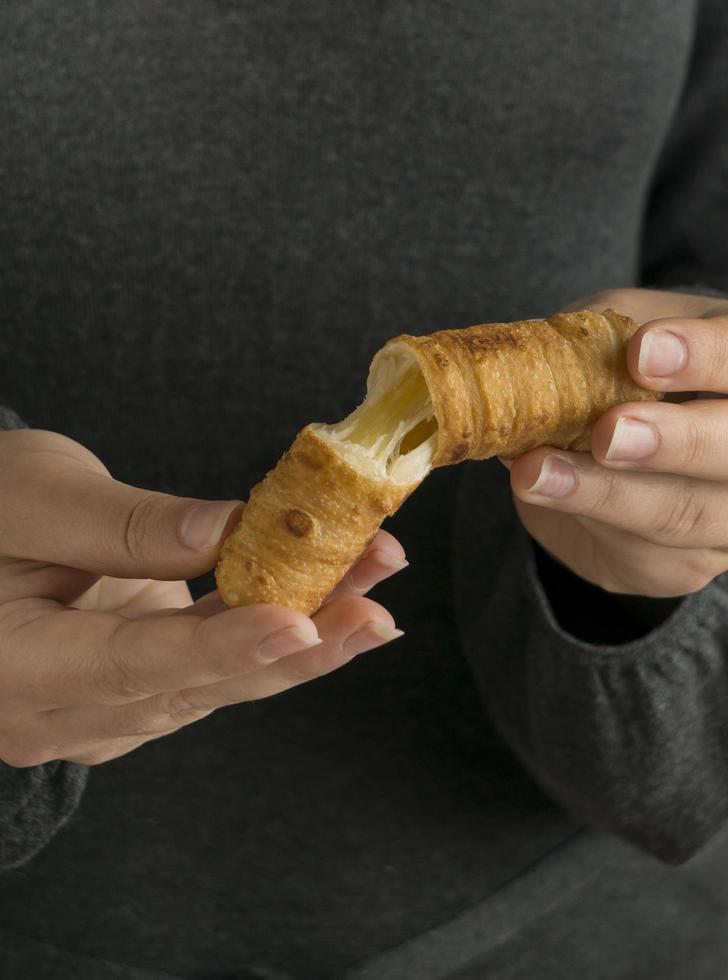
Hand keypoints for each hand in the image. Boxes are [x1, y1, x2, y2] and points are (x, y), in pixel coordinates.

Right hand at [0, 430, 406, 766]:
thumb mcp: (32, 495)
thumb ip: (122, 523)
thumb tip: (229, 531)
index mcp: (13, 667)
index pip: (130, 663)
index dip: (220, 646)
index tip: (299, 622)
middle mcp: (55, 711)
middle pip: (190, 687)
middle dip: (294, 647)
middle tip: (374, 611)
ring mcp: (95, 713)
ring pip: (211, 685)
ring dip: (300, 638)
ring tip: (372, 588)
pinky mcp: (129, 694)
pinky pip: (206, 672)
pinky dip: (269, 635)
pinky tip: (333, 602)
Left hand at [505, 288, 727, 596]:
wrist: (603, 469)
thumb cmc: (619, 380)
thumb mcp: (612, 341)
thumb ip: (598, 342)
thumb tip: (542, 357)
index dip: (704, 354)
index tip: (641, 351)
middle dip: (675, 441)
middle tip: (608, 432)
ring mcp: (727, 514)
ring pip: (684, 512)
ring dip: (607, 493)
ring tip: (537, 471)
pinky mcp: (686, 564)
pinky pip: (643, 549)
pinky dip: (586, 517)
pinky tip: (541, 493)